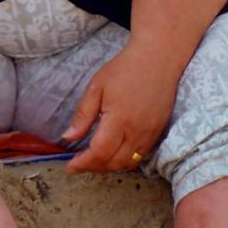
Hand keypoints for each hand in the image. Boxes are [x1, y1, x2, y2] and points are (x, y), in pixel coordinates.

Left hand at [62, 42, 184, 172]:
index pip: (100, 153)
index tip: (69, 167)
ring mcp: (151, 134)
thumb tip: (69, 138)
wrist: (158, 59)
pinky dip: (124, 161)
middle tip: (78, 163)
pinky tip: (112, 153)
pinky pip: (140, 156)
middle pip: (114, 163)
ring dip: (109, 167)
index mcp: (120, 120)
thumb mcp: (96, 88)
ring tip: (93, 160)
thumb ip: (83, 115)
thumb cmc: (124, 69)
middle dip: (94, 168)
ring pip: (128, 163)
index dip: (83, 163)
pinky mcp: (158, 133)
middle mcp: (138, 132)